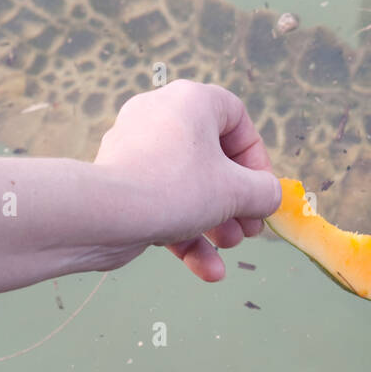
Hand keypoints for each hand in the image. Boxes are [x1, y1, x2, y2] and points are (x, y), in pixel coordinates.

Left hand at [92, 80, 280, 281]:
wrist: (101, 215)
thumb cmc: (175, 188)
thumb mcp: (236, 191)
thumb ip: (264, 192)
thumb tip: (270, 197)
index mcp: (191, 101)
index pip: (237, 120)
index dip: (256, 160)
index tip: (262, 192)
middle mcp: (161, 116)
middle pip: (213, 159)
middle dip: (235, 201)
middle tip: (248, 229)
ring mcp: (135, 149)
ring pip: (188, 185)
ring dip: (214, 221)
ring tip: (228, 247)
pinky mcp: (119, 182)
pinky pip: (161, 202)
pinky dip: (184, 232)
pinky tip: (207, 269)